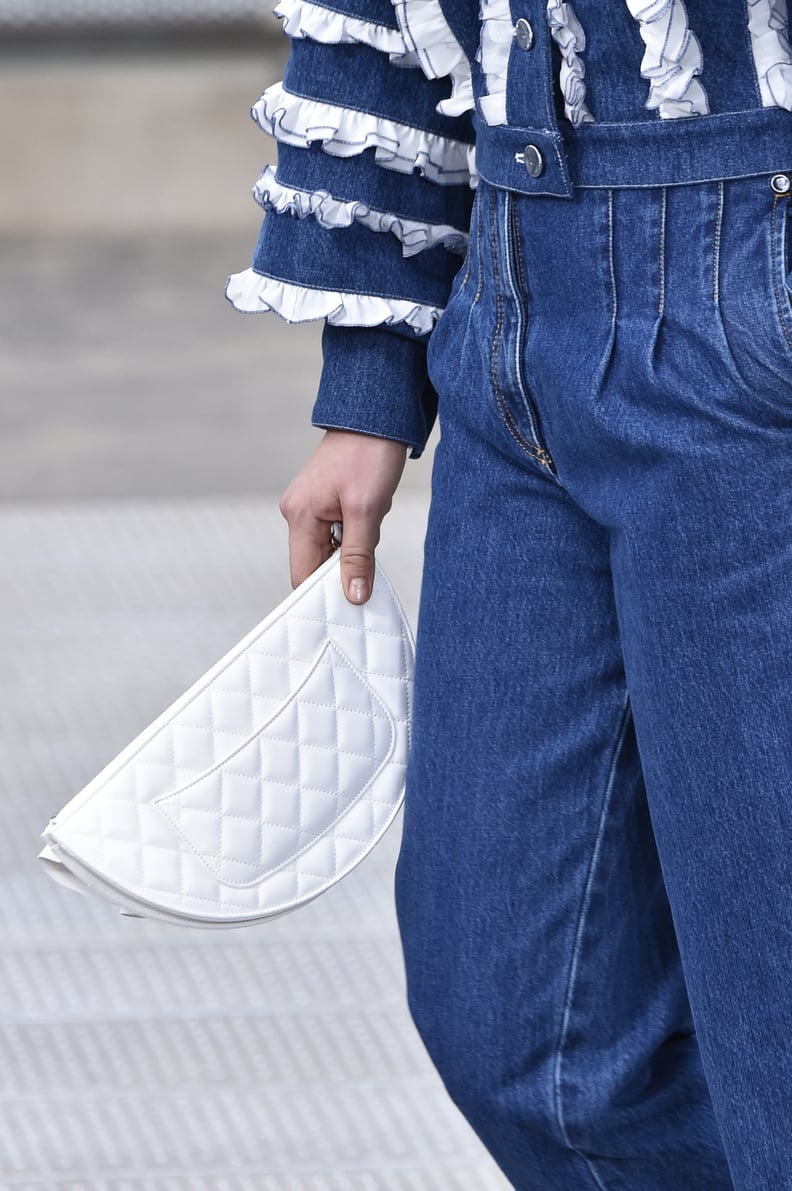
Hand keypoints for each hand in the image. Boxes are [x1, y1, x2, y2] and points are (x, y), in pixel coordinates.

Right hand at [279, 429, 407, 603]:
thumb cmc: (369, 453)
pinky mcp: (323, 500)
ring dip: (356, 545)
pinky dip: (358, 530)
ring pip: (330, 548)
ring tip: (372, 518)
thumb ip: (358, 556)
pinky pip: (338, 531)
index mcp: (300, 515)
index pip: (303, 574)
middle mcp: (297, 512)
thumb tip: (354, 595)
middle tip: (372, 553)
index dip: (324, 593)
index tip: (352, 603)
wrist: (378, 415)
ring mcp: (308, 505)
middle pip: (316, 563)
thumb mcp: (368, 510)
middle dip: (346, 565)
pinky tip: (371, 511)